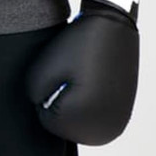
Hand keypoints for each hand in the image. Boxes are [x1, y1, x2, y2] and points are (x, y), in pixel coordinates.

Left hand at [24, 0, 141, 144]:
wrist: (114, 26)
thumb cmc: (75, 44)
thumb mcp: (40, 68)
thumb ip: (33, 97)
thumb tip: (44, 110)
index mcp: (82, 118)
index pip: (45, 119)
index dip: (46, 92)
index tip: (62, 70)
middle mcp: (103, 130)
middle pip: (62, 126)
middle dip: (60, 102)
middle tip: (73, 73)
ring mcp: (116, 126)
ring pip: (76, 125)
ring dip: (73, 106)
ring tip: (84, 77)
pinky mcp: (122, 118)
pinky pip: (91, 122)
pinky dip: (87, 106)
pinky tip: (93, 83)